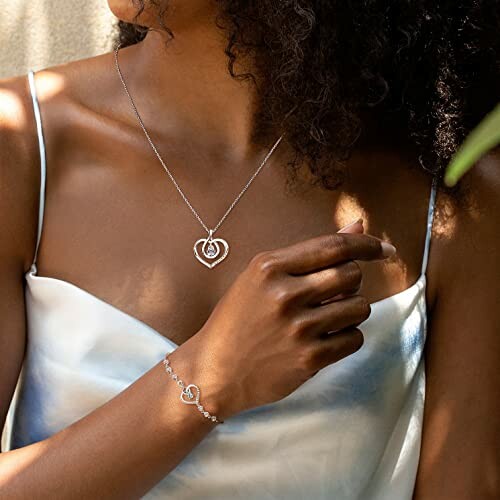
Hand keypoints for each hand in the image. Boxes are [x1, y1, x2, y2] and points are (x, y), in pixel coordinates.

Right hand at [171, 220, 395, 420]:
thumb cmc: (238, 318)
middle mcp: (285, 294)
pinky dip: (347, 336)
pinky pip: (354, 338)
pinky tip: (326, 338)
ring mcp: (298, 328)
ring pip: (359, 307)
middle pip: (352, 274)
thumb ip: (309, 253)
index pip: (334, 246)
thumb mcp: (261, 277)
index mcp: (270, 267)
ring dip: (351, 309)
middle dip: (353, 280)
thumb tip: (358, 226)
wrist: (215, 369)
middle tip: (336, 291)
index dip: (366, 245)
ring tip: (329, 316)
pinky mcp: (309, 359)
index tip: (383, 249)